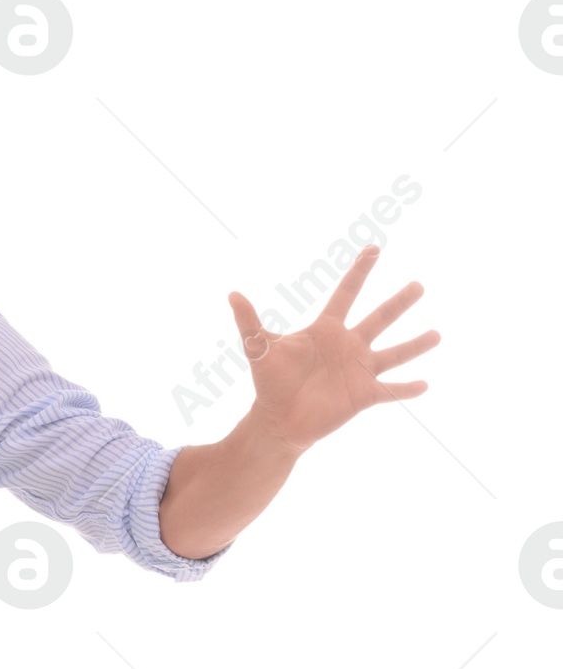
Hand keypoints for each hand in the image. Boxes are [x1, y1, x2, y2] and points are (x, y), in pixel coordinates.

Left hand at [229, 245, 438, 453]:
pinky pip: (390, 391)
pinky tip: (425, 385)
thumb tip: (232, 295)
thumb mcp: (260, 350)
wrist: (277, 421)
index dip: (359, 272)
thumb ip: (250, 323)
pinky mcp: (363, 395)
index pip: (346, 294)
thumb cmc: (270, 383)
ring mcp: (359, 370)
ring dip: (415, 345)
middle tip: (419, 286)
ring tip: (436, 335)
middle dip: (399, 303)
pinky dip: (407, 389)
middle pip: (379, 318)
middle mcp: (348, 345)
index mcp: (327, 330)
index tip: (374, 248)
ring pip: (394, 353)